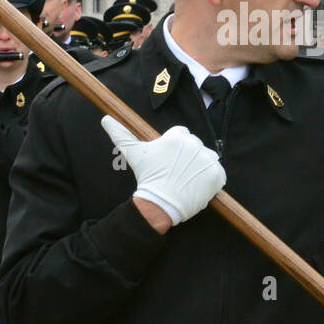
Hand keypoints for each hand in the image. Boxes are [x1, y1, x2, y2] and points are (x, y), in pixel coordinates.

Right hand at [100, 116, 225, 228]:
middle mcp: (194, 144)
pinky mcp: (217, 175)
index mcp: (177, 136)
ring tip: (185, 180)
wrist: (159, 204)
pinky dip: (211, 180)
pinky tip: (197, 186)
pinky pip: (218, 173)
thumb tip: (105, 119)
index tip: (168, 162)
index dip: (175, 149)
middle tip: (175, 173)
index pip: (182, 135)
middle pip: (195, 146)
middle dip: (187, 158)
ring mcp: (207, 160)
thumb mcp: (133, 154)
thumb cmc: (147, 177)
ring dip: (199, 167)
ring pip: (207, 158)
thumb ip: (120, 133)